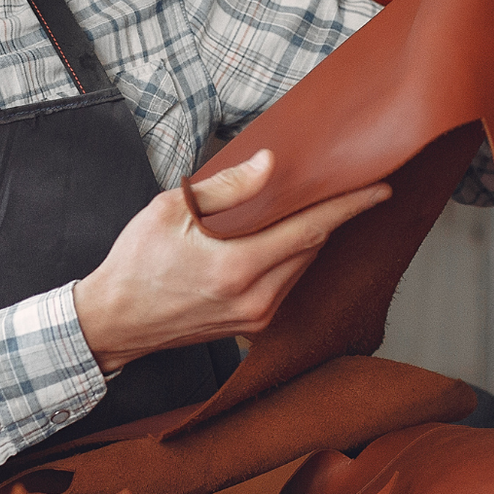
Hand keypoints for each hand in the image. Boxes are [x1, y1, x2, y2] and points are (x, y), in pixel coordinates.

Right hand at [73, 149, 390, 372]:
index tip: (379, 188)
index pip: (310, 229)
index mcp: (236, 267)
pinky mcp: (252, 328)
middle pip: (313, 247)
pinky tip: (279, 238)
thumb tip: (270, 165)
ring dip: (309, 237)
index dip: (349, 206)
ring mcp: (256, 318)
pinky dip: (291, 258)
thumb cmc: (136, 264)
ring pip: (302, 266)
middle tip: (336, 184)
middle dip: (329, 215)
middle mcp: (255, 299)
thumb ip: (227, 187)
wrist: (114, 321)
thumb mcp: (171, 211)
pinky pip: (287, 285)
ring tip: (303, 207)